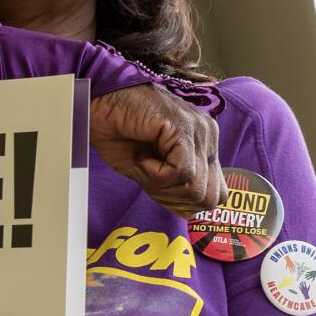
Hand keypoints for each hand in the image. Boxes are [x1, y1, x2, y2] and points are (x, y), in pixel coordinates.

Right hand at [90, 85, 225, 216]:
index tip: (157, 190)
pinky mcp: (183, 128)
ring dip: (162, 186)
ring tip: (143, 163)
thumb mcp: (151, 172)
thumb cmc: (120, 133)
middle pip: (209, 197)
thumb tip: (189, 211)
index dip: (185, 204)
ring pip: (195, 188)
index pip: (216, 195)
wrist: (98, 104)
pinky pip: (181, 172)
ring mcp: (199, 131)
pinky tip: (142, 157)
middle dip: (174, 199)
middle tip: (148, 178)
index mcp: (206, 147)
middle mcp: (209, 137)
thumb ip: (175, 187)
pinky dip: (156, 175)